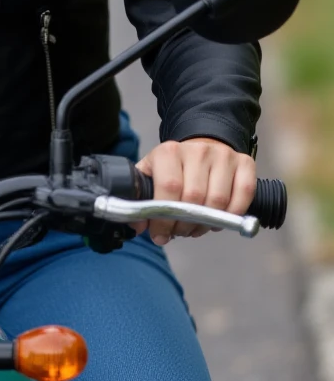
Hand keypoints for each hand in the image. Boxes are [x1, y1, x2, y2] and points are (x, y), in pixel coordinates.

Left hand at [134, 137, 255, 245]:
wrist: (201, 146)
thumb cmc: (174, 167)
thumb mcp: (151, 175)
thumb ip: (140, 198)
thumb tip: (136, 225)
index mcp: (169, 151)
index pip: (168, 188)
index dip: (164, 218)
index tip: (160, 234)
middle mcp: (197, 150)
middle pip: (194, 198)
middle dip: (185, 224)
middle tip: (180, 231)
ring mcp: (223, 155)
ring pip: (219, 201)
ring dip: (207, 223)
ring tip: (197, 225)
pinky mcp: (244, 162)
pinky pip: (244, 195)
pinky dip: (233, 214)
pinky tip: (219, 219)